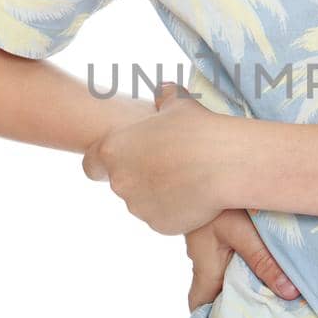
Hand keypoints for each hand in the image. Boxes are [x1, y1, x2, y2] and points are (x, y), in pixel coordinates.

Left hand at [81, 80, 240, 234]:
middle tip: (168, 165)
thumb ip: (165, 97)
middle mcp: (120, 182)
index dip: (104, 163)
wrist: (226, 165)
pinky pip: (163, 217)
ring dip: (158, 193)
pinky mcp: (160, 225)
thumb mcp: (179, 103)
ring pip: (142, 202)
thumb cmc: (199, 129)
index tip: (125, 158)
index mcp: (114, 150)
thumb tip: (163, 91)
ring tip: (188, 178)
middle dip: (140, 176)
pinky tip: (196, 195)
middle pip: (121, 183)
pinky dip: (175, 210)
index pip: (91, 165)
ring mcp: (138, 207)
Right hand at [184, 209, 300, 311]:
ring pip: (226, 275)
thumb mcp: (242, 233)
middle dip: (237, 308)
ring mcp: (211, 247)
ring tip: (275, 298)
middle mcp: (205, 261)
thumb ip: (263, 262)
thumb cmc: (217, 203)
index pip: (198, 305)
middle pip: (216, 294)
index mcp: (205, 269)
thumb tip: (289, 294)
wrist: (205, 168)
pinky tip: (270, 268)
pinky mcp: (220, 233)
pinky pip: (232, 258)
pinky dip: (248, 266)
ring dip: (245, 286)